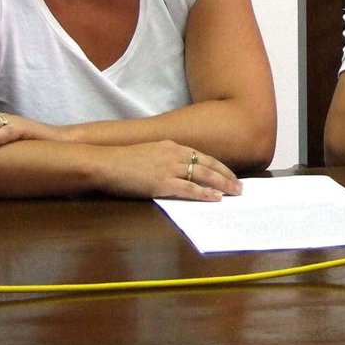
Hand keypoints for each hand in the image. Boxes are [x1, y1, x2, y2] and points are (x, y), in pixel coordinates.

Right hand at [97, 141, 241, 200]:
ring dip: (222, 185)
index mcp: (171, 146)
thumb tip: (177, 170)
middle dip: (227, 176)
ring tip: (235, 193)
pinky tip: (215, 198)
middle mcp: (174, 154)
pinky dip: (204, 194)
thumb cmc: (121, 160)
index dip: (219, 167)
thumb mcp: (148, 153)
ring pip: (203, 176)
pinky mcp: (161, 183)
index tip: (230, 175)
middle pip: (208, 165)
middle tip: (240, 187)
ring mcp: (168, 168)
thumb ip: (164, 158)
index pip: (202, 156)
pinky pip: (188, 189)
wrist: (104, 162)